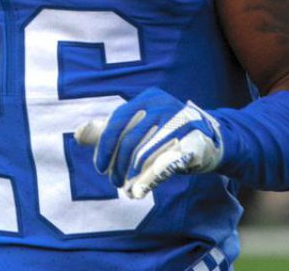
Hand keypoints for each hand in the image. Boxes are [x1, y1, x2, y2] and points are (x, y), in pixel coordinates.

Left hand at [74, 87, 222, 199]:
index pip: (118, 121)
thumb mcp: (139, 126)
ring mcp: (181, 122)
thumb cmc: (167, 133)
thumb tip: (77, 134)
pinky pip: (168, 162)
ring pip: (147, 152)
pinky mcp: (195, 142)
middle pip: (131, 138)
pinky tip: (140, 190)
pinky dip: (150, 179)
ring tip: (126, 187)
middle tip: (114, 181)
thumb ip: (109, 130)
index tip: (100, 168)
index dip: (105, 146)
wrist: (210, 140)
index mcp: (148, 99)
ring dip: (132, 174)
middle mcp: (164, 106)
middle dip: (118, 164)